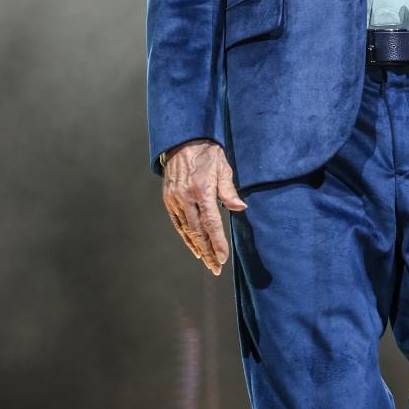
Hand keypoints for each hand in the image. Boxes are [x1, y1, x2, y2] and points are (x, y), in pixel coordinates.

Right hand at [162, 139, 246, 275]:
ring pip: (187, 230)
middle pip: (198, 232)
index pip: (211, 223)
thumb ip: (229, 190)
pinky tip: (194, 247)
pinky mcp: (168, 199)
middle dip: (208, 252)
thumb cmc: (207, 152)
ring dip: (197, 248)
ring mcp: (175, 200)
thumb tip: (240, 208)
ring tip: (207, 262)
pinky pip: (178, 223)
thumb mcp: (222, 166)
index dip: (218, 243)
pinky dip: (186, 237)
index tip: (223, 258)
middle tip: (216, 268)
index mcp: (202, 190)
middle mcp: (186, 198)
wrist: (182, 140)